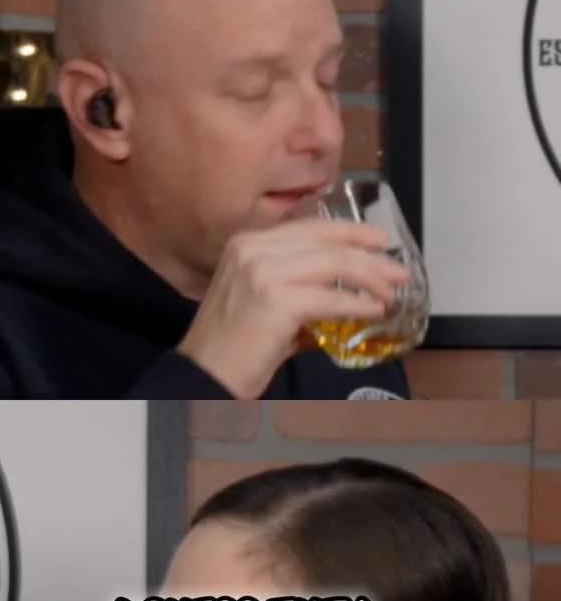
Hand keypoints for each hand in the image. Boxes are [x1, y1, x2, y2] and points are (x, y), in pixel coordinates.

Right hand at [177, 217, 410, 398]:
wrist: (203, 374)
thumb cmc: (230, 346)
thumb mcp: (259, 300)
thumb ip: (295, 289)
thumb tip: (342, 296)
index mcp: (246, 243)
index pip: (309, 227)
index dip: (349, 231)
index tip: (378, 241)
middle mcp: (253, 250)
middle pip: (326, 242)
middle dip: (369, 255)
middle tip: (396, 271)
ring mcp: (264, 272)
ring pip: (334, 265)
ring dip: (370, 279)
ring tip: (389, 293)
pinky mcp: (277, 302)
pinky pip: (331, 299)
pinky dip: (358, 305)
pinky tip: (373, 311)